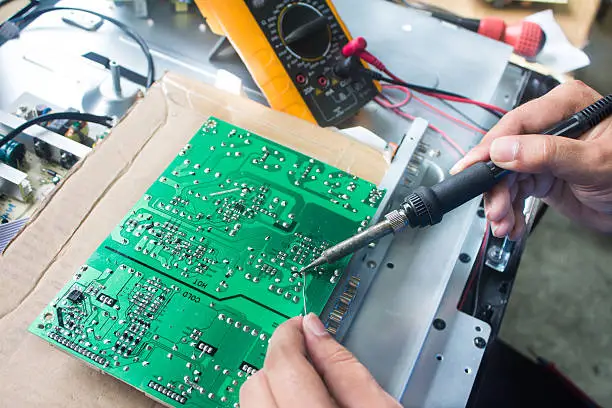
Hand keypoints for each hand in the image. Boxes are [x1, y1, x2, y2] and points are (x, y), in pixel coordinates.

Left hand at [240, 314, 399, 407]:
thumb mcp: (379, 407)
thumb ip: (346, 368)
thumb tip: (315, 328)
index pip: (281, 362)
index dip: (290, 333)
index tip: (302, 324)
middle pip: (257, 381)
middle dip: (281, 362)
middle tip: (312, 358)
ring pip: (251, 399)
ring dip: (275, 385)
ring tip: (309, 388)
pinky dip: (273, 403)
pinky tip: (300, 406)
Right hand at [450, 81, 611, 237]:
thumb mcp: (594, 162)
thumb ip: (547, 154)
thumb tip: (504, 150)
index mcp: (566, 107)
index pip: (516, 123)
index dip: (490, 147)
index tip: (471, 167)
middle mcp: (550, 127)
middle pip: (504, 153)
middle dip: (496, 186)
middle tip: (495, 210)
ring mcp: (543, 153)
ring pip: (505, 176)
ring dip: (500, 203)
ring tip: (503, 223)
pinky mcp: (540, 175)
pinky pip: (513, 192)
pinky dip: (509, 211)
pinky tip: (511, 223)